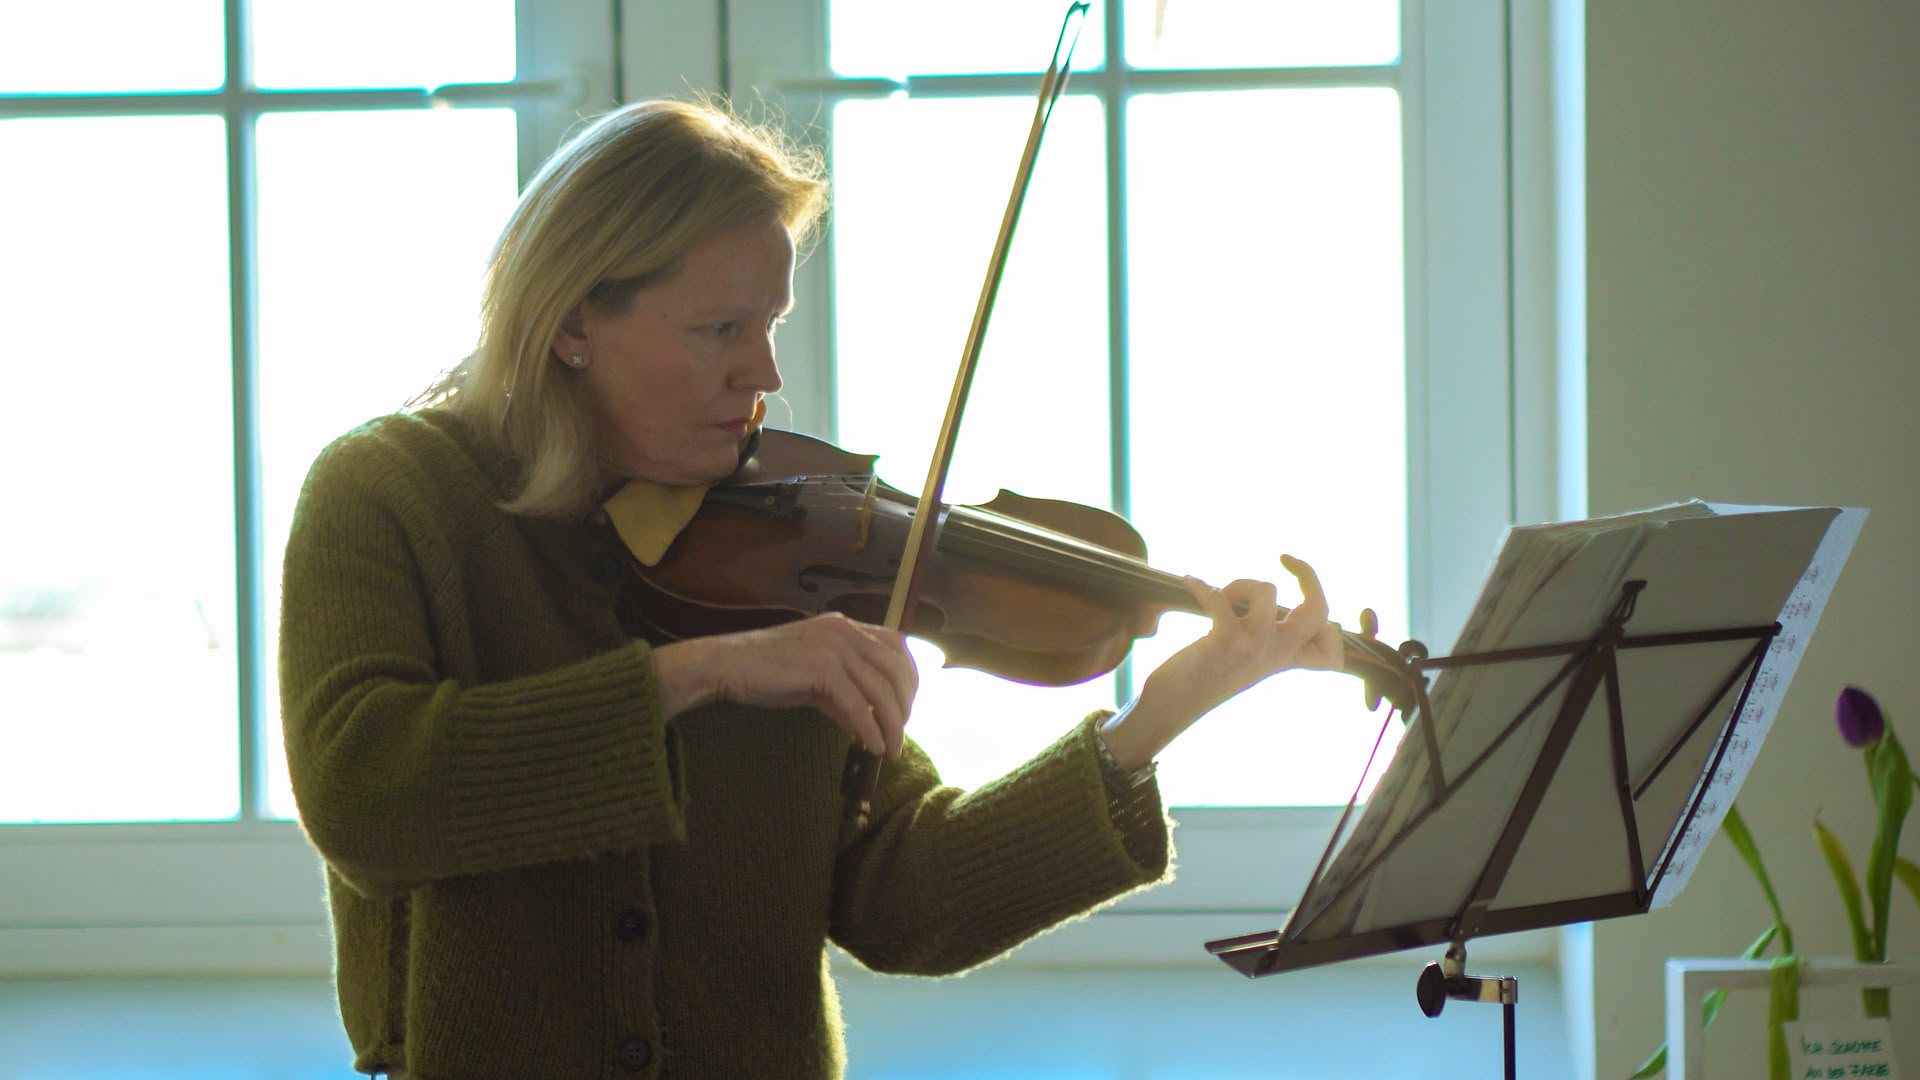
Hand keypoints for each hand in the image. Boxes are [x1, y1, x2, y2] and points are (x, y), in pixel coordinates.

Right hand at [649, 613, 918, 758]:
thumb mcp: (812, 680)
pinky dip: (870, 728)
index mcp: (845, 627)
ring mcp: (834, 646)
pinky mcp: (821, 667)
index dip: (910, 676)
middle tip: (901, 735)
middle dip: (905, 705)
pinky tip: (871, 747)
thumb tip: (869, 723)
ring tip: (891, 750)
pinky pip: (857, 704)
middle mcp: (845, 630)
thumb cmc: (764, 673)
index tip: (908, 707)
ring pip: (881, 688)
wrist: (725, 666)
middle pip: (896, 668)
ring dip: (892, 724)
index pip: (897, 645)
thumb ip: (843, 694)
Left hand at [1099, 554, 1343, 770]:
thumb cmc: (1206, 676)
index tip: (1303, 609)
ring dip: (1241, 582)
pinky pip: (1219, 599)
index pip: (1332, 652)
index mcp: (1283, 659)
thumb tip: (1269, 598)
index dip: (1332, 627)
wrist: (1173, 705)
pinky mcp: (1225, 642)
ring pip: (1267, 590)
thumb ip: (1264, 637)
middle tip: (1286, 559)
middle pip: (1318, 610)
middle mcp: (1275, 653)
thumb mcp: (1246, 659)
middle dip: (1308, 574)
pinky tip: (1189, 581)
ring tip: (1222, 596)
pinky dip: (1201, 585)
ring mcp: (1253, 647)